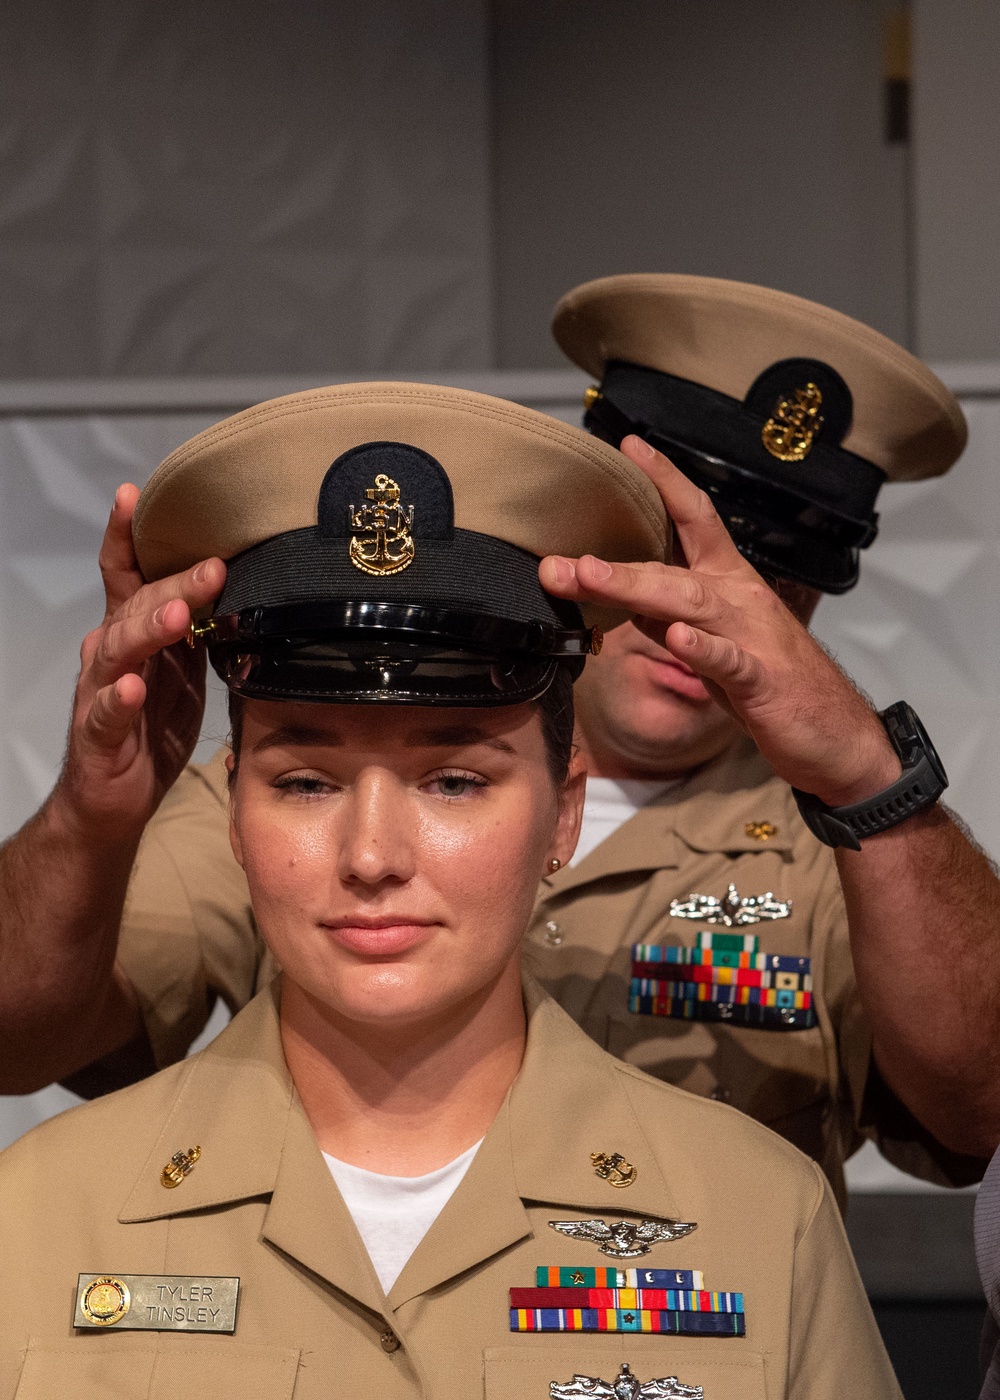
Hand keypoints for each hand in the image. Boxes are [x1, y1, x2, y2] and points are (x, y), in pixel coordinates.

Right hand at [53, 483, 226, 840]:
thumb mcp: (180, 669)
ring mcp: (100, 693)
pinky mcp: (98, 736)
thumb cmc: (149, 727)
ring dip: (148, 630)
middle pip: (136, 607)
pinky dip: (120, 699)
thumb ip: (198, 628)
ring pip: (119, 651)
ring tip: (178, 617)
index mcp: (131, 633)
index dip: (124, 536)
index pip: (123, 574)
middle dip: (174, 586)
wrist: (114, 800)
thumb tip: (243, 585)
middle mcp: (109, 654)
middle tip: (212, 568)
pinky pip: (107, 712)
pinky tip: (135, 688)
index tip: (131, 495)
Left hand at [540, 436, 900, 806]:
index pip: (694, 518)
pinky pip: (729, 661)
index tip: (627, 445)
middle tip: (559, 561)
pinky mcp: (762, 681)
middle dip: (615, 562)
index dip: (664, 480)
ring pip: (691, 603)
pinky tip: (678, 639)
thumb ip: (673, 620)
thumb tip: (626, 601)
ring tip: (591, 576)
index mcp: (730, 584)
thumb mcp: (713, 646)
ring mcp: (752, 637)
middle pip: (673, 567)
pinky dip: (703, 649)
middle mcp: (740, 600)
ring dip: (637, 588)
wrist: (836, 737)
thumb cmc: (774, 686)